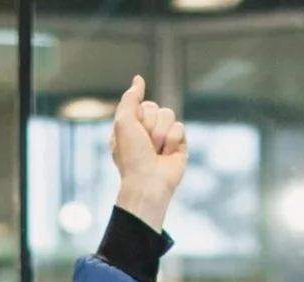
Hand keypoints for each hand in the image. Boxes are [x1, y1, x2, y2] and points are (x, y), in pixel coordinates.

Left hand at [111, 76, 186, 230]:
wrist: (148, 181)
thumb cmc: (132, 155)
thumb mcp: (123, 122)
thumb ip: (130, 98)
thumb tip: (139, 79)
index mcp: (131, 126)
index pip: (142, 104)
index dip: (139, 116)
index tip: (134, 132)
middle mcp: (147, 130)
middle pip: (156, 107)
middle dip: (150, 125)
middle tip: (145, 144)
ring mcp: (164, 137)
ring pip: (169, 115)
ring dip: (160, 134)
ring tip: (156, 151)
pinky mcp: (179, 144)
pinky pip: (180, 127)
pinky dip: (172, 141)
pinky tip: (166, 155)